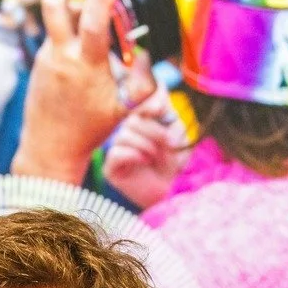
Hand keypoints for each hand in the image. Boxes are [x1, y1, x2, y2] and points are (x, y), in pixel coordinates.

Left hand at [10, 0, 156, 184]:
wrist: (49, 149)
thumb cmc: (90, 130)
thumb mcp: (124, 109)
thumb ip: (144, 82)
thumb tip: (150, 53)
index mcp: (85, 67)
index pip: (92, 20)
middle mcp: (62, 56)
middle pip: (54, 5)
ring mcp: (46, 56)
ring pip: (58, 17)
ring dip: (75, 2)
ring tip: (95, 6)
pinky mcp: (39, 59)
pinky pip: (57, 33)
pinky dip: (71, 25)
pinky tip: (86, 35)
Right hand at [103, 88, 188, 209]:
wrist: (172, 192)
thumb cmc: (175, 163)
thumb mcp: (177, 132)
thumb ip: (167, 113)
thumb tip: (158, 94)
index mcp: (141, 121)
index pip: (136, 101)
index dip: (146, 101)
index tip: (161, 108)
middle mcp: (126, 133)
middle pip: (131, 119)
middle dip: (154, 130)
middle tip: (170, 144)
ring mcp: (117, 149)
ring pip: (124, 135)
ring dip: (146, 144)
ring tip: (156, 156)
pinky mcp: (111, 168)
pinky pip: (116, 152)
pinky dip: (134, 155)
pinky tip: (145, 162)